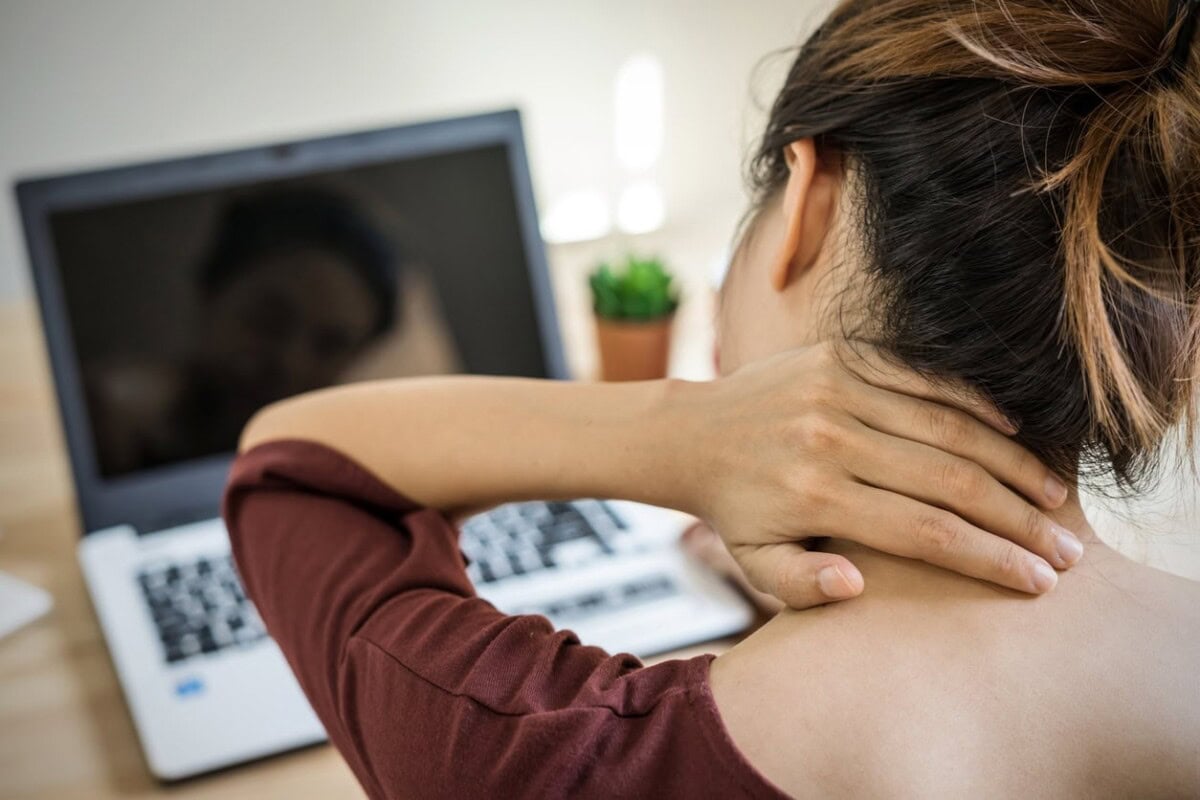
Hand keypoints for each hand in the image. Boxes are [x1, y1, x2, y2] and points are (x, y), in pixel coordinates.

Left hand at [670, 342, 1079, 609]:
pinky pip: (922, 379)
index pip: (925, 533)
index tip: (1038, 579)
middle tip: (1066, 546)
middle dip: (1018, 518)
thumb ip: (801, 587)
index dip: (990, 557)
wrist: (692, 433)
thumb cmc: (736, 510)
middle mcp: (831, 441)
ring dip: (1010, 463)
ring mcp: (837, 391)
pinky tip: (1015, 434)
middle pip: (949, 481)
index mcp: (815, 498)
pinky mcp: (839, 356)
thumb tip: (859, 590)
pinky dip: (973, 404)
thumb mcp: (755, 563)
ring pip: (947, 427)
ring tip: (1054, 496)